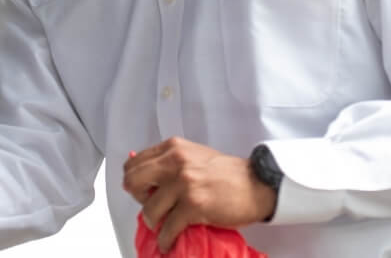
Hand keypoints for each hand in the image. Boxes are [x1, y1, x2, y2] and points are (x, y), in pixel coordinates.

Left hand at [122, 137, 276, 252]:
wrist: (257, 184)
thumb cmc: (229, 173)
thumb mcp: (194, 156)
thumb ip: (171, 162)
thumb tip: (146, 179)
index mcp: (173, 148)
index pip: (134, 163)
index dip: (136, 181)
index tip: (144, 192)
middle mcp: (175, 161)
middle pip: (132, 182)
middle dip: (138, 199)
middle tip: (151, 207)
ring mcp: (184, 183)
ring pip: (148, 210)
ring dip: (155, 223)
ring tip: (164, 226)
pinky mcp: (193, 205)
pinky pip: (167, 228)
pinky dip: (166, 240)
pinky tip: (169, 241)